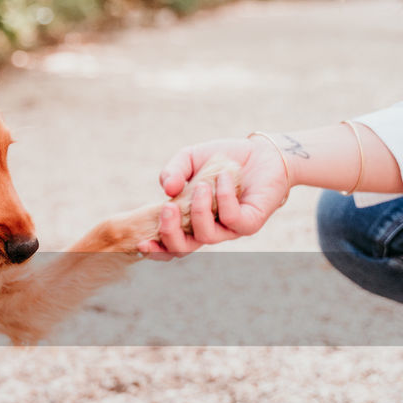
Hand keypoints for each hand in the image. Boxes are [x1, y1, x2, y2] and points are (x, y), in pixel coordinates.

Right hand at [138, 137, 290, 257]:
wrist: (260, 152)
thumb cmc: (223, 159)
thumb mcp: (190, 158)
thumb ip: (172, 171)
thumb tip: (166, 189)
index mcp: (189, 221)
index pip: (169, 245)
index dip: (155, 250)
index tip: (141, 242)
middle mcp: (208, 229)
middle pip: (183, 249)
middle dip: (170, 233)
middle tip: (168, 208)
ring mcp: (229, 229)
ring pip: (207, 236)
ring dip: (199, 212)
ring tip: (201, 186)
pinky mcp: (250, 223)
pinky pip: (232, 219)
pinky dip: (223, 198)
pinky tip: (223, 177)